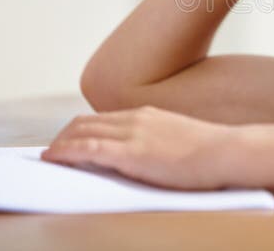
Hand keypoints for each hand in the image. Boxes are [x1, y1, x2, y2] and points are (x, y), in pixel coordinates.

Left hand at [40, 106, 236, 189]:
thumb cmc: (212, 153)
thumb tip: (148, 155)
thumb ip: (159, 142)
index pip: (102, 119)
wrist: (226, 152)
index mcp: (148, 115)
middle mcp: (135, 118)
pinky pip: (87, 150)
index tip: (69, 140)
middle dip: (65, 136)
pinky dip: (65, 153)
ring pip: (81, 133)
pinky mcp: (130, 153)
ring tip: (48, 157)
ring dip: (60, 144)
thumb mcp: (181, 139)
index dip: (80, 130)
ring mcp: (132, 134)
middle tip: (53, 150)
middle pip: (86, 122)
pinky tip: (52, 159)